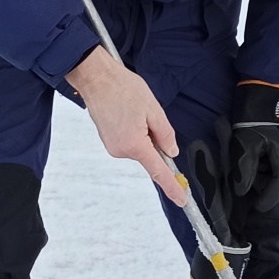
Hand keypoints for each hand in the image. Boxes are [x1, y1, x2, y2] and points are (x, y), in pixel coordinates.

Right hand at [68, 47, 188, 204]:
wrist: (96, 78)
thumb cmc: (121, 88)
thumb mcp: (153, 109)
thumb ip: (166, 134)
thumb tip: (171, 151)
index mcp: (135, 144)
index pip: (158, 172)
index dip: (172, 186)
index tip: (182, 199)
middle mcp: (121, 150)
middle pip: (149, 154)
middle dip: (155, 139)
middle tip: (149, 115)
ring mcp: (112, 146)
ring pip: (140, 147)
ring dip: (144, 133)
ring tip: (134, 110)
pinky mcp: (108, 141)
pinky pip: (130, 142)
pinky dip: (135, 131)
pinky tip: (128, 113)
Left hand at [230, 82, 278, 212]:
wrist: (266, 93)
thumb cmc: (252, 118)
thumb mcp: (244, 144)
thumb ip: (244, 170)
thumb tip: (242, 191)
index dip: (268, 199)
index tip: (256, 207)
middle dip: (268, 187)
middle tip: (250, 182)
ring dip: (268, 178)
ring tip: (253, 167)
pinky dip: (271, 169)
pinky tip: (259, 160)